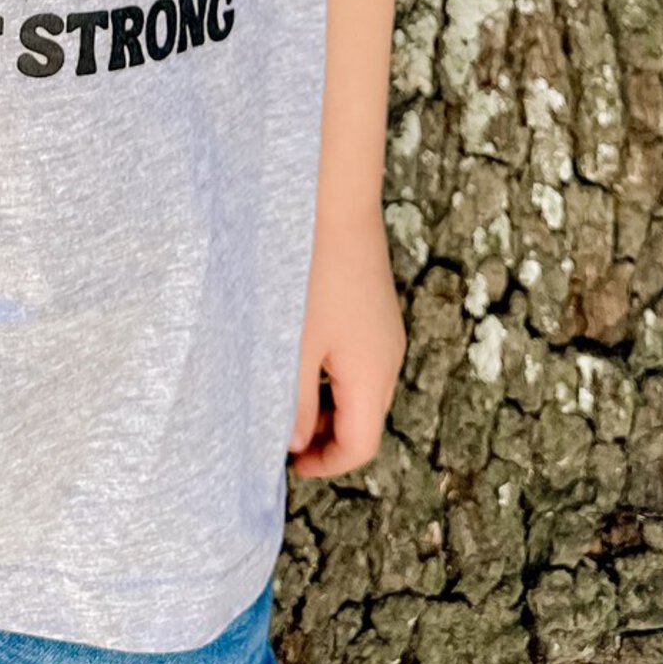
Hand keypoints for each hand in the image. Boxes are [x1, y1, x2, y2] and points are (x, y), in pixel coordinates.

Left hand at [289, 208, 404, 479]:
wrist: (331, 197)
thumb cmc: (307, 273)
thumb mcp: (290, 348)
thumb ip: (290, 403)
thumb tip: (293, 442)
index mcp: (372, 375)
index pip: (359, 445)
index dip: (323, 465)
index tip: (284, 465)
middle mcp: (387, 356)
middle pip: (362, 419)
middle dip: (322, 435)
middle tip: (275, 432)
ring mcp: (383, 328)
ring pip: (357, 387)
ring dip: (323, 402)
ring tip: (278, 393)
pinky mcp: (372, 304)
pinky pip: (355, 356)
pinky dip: (328, 371)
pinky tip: (294, 352)